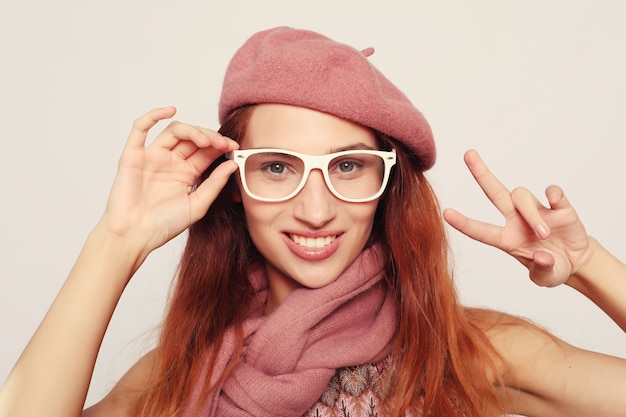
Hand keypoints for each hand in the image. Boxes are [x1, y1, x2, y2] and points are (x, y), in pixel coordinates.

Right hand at [99, 107, 238, 253]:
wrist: (134, 236)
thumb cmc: (163, 225)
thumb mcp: (197, 206)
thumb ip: (214, 184)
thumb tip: (232, 164)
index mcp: (186, 173)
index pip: (206, 151)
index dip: (220, 146)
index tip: (234, 147)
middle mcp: (170, 162)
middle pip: (192, 138)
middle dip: (210, 138)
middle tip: (223, 144)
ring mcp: (152, 157)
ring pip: (173, 131)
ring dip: (192, 130)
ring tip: (205, 140)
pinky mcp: (133, 155)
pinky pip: (140, 129)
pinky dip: (153, 116)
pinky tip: (170, 110)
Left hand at [443, 150, 593, 286]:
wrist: (575, 261)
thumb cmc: (551, 267)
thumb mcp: (546, 278)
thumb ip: (542, 271)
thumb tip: (541, 258)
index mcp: (507, 240)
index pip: (481, 230)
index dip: (464, 224)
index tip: (445, 213)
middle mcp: (516, 220)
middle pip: (495, 193)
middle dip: (481, 174)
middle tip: (468, 154)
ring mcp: (537, 210)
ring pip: (523, 198)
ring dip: (531, 215)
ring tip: (543, 234)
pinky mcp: (560, 207)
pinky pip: (553, 191)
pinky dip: (553, 193)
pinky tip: (554, 200)